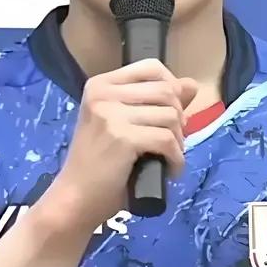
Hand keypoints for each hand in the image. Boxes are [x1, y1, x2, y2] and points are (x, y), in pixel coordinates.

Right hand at [38, 58, 198, 236]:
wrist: (75, 199)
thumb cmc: (97, 165)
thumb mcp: (122, 125)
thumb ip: (154, 103)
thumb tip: (192, 84)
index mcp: (100, 85)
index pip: (151, 68)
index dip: (172, 87)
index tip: (171, 113)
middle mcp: (103, 93)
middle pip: (166, 91)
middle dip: (178, 118)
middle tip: (171, 141)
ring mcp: (111, 114)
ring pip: (171, 115)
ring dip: (178, 140)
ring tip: (168, 156)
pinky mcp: (122, 138)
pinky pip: (167, 140)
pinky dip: (176, 158)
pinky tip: (170, 170)